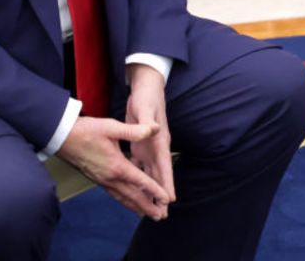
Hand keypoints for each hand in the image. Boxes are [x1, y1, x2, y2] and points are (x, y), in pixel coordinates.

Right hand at [57, 116, 169, 219]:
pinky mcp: (97, 179)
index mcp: (117, 166)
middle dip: (147, 206)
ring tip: (147, 214)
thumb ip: (134, 130)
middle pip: (132, 196)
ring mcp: (102, 180)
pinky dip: (124, 200)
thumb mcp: (111, 127)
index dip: (155, 191)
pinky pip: (114, 194)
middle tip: (161, 216)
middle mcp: (110, 178)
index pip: (140, 182)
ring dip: (136, 206)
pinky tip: (128, 201)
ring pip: (122, 197)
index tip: (166, 199)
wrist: (61, 137)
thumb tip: (155, 129)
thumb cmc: (86, 131)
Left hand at [126, 64, 175, 206]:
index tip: (170, 199)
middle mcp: (157, 148)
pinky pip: (140, 167)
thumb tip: (153, 129)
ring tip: (150, 208)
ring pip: (151, 174)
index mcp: (160, 141)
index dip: (167, 182)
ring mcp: (149, 148)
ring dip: (150, 190)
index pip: (165, 165)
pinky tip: (135, 190)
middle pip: (160, 175)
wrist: (147, 89)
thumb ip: (147, 120)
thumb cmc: (146, 98)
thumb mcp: (145, 107)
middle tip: (162, 215)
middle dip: (160, 194)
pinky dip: (139, 180)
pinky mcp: (140, 147)